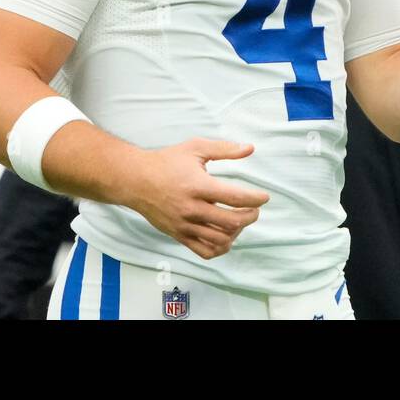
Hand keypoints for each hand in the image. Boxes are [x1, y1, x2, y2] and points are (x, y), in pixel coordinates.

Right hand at [126, 138, 269, 259]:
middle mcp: (192, 208)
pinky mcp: (179, 235)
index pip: (234, 197)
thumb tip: (250, 148)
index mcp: (198, 186)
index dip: (254, 198)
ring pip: (220, 239)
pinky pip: (204, 251)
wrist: (136, 180)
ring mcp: (184, 225)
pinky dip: (220, 248)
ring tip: (239, 220)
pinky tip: (226, 236)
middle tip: (254, 209)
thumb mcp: (195, 148)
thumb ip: (224, 149)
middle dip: (250, 216)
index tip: (264, 197)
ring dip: (237, 232)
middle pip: (231, 222)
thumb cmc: (167, 161)